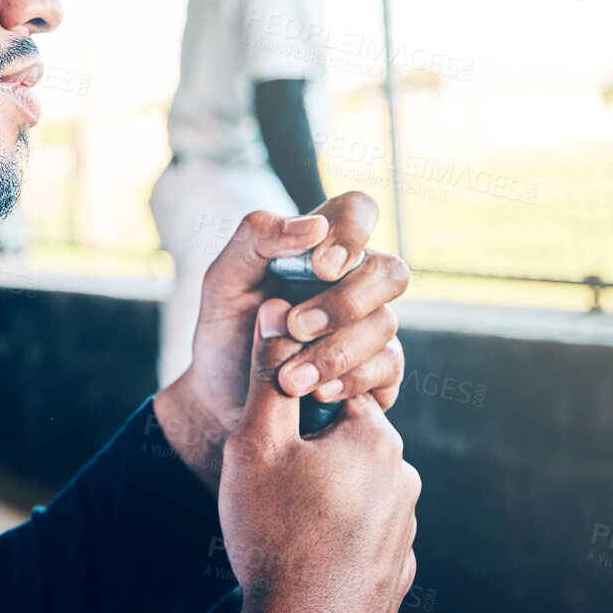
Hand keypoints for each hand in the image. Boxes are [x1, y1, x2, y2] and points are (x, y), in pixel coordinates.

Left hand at [152, 192, 407, 490]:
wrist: (222, 402)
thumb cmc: (226, 332)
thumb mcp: (223, 280)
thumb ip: (257, 239)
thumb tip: (314, 226)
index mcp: (320, 248)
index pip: (359, 210)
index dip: (353, 231)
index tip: (321, 266)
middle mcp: (355, 283)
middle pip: (391, 272)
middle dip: (345, 303)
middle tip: (296, 326)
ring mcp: (371, 328)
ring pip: (386, 324)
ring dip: (335, 350)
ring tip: (288, 377)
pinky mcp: (379, 373)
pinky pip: (389, 368)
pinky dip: (350, 380)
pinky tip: (316, 392)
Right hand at [219, 300, 419, 612]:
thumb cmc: (274, 533)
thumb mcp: (255, 444)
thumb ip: (268, 374)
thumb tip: (275, 310)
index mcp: (375, 438)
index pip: (333, 392)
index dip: (291, 407)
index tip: (265, 433)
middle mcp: (403, 477)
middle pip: (343, 440)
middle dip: (305, 454)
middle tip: (265, 482)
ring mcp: (406, 527)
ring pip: (353, 488)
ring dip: (320, 495)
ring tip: (280, 524)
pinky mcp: (399, 568)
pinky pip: (360, 533)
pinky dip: (334, 537)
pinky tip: (302, 556)